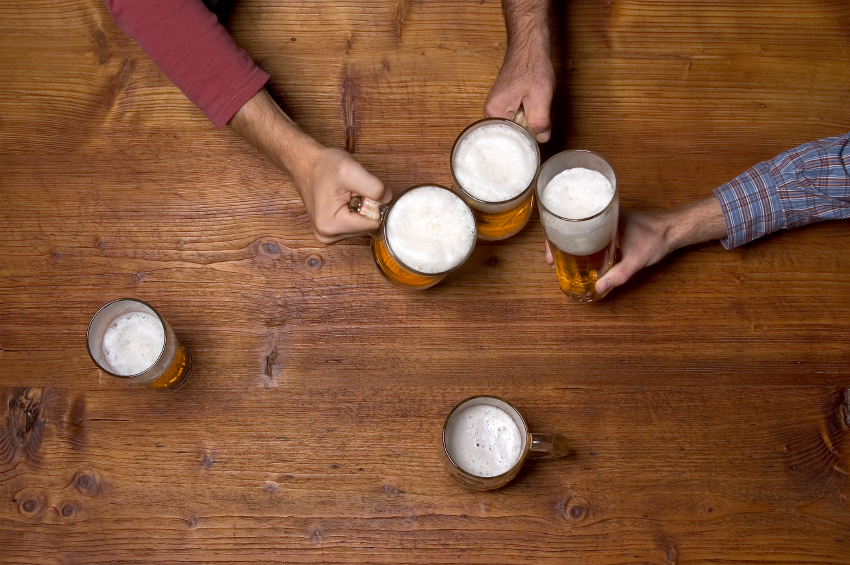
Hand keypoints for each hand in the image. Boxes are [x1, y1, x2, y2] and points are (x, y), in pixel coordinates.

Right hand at [295, 147, 391, 243]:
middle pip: (367, 227)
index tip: (357, 191)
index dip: (371, 204)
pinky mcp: (331, 231)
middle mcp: (327, 236)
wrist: (306, 164)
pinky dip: (354, 211)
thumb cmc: (323, 166)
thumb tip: (388, 200)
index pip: (373, 224)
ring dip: (360, 208)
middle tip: (350, 191)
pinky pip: (355, 224)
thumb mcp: (351, 170)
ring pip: (362, 226)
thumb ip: (374, 187)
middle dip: (365, 207)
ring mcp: (328, 235)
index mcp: (331, 225)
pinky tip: (343, 200)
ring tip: (345, 194)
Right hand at [484, 44, 554, 142]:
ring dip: (533, 116)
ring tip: (534, 98)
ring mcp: (496, 109)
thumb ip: (540, 121)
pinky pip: (519, 116)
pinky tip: (532, 98)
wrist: (528, 47)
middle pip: (517, 132)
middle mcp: (490, 114)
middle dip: (533, 123)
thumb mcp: (540, 96)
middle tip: (538, 103)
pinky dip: (530, 110)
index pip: (516, 139)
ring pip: (520, 124)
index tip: (538, 113)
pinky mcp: (503, 105)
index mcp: (494, 114)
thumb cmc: (532, 66)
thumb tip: (541, 139)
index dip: (533, 131)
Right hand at [544, 197, 726, 294]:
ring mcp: (605, 220)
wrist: (674, 230)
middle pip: (570, 224)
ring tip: (560, 257)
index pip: (570, 220)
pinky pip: (588, 232)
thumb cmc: (657, 238)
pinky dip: (579, 242)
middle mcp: (601, 214)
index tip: (550, 253)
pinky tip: (578, 254)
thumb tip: (598, 289)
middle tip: (551, 259)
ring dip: (567, 241)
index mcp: (603, 215)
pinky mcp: (609, 226)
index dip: (554, 236)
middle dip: (556, 241)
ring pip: (578, 229)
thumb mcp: (636, 259)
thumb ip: (619, 275)